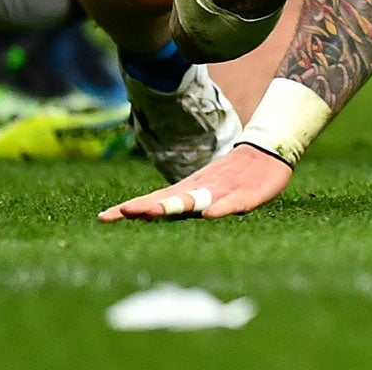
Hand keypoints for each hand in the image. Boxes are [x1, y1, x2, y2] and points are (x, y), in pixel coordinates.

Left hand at [98, 142, 293, 220]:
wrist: (268, 153)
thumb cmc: (234, 177)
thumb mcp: (205, 190)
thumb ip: (182, 202)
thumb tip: (149, 214)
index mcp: (189, 190)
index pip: (154, 200)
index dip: (131, 209)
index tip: (103, 218)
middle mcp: (200, 189)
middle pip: (168, 199)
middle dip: (146, 206)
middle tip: (124, 213)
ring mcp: (222, 191)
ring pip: (195, 199)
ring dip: (174, 206)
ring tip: (153, 212)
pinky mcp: (246, 195)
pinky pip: (233, 203)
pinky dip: (220, 208)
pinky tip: (209, 215)